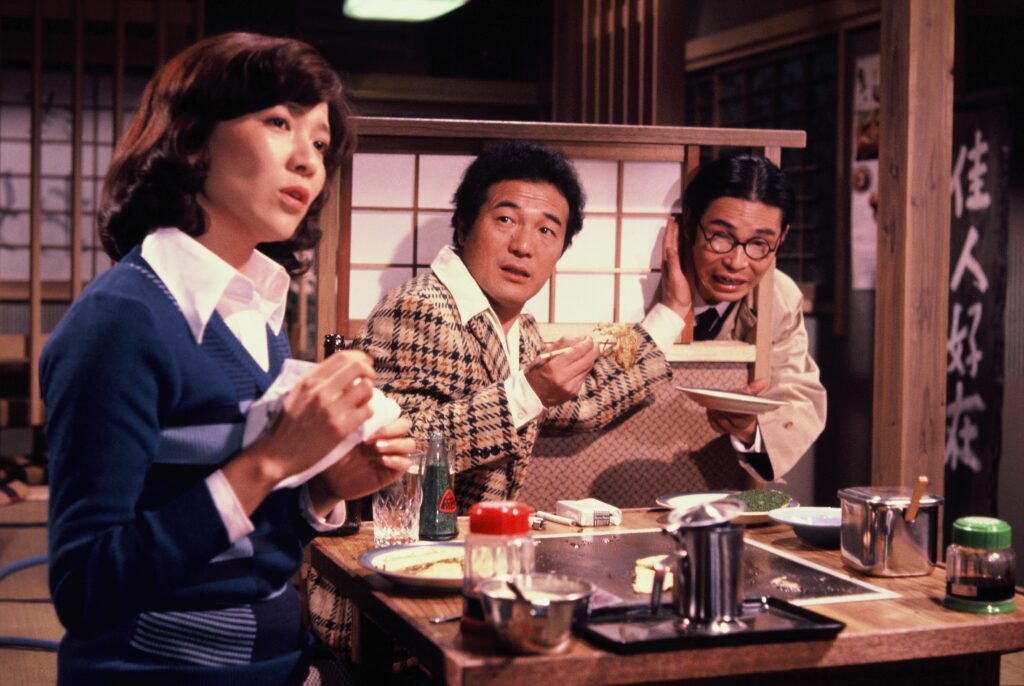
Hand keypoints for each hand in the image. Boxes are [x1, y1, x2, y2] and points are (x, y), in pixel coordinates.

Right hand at [223, 351, 375, 512]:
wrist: (276, 455)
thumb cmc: (285, 426)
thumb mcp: (295, 395)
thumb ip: (315, 382)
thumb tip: (339, 370)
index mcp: (308, 381)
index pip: (342, 357)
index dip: (360, 357)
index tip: (365, 363)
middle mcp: (320, 391)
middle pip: (358, 368)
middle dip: (369, 372)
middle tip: (369, 380)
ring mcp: (331, 410)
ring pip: (366, 388)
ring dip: (369, 394)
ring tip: (361, 402)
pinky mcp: (340, 429)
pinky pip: (367, 411)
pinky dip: (367, 412)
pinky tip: (359, 417)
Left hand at [309, 417, 415, 511]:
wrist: (329, 480)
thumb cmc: (333, 453)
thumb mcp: (340, 434)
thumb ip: (351, 418)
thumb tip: (356, 398)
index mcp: (378, 426)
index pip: (393, 413)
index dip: (384, 415)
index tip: (364, 421)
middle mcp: (388, 438)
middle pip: (405, 426)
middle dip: (391, 429)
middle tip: (370, 438)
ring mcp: (392, 454)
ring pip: (409, 444)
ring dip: (396, 444)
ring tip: (377, 448)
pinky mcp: (392, 472)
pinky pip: (406, 463)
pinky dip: (398, 460)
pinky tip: (383, 460)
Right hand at [525, 337, 598, 405]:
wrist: (532, 395)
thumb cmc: (537, 371)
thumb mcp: (544, 355)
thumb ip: (561, 345)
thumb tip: (580, 339)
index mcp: (553, 366)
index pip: (577, 351)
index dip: (587, 343)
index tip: (589, 338)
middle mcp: (563, 378)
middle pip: (587, 361)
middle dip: (594, 350)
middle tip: (595, 344)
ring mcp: (569, 387)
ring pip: (587, 368)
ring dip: (590, 359)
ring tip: (588, 352)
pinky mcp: (573, 392)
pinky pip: (583, 377)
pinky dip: (584, 369)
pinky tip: (579, 365)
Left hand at [660, 217, 691, 319]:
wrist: (676, 307)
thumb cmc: (676, 294)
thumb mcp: (675, 278)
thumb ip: (673, 263)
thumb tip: (670, 249)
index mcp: (668, 262)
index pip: (668, 243)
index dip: (670, 231)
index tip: (673, 220)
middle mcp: (669, 262)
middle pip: (671, 243)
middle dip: (673, 231)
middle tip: (676, 219)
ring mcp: (674, 266)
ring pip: (674, 247)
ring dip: (676, 237)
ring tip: (679, 227)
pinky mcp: (678, 271)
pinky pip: (679, 255)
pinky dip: (681, 247)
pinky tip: (684, 245)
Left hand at [706, 378, 768, 445]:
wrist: (739, 416)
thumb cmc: (743, 403)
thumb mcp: (749, 395)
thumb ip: (754, 388)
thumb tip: (763, 380)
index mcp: (750, 416)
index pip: (745, 414)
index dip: (738, 409)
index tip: (734, 401)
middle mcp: (741, 425)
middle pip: (732, 420)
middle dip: (726, 411)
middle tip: (719, 402)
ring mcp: (730, 428)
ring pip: (722, 423)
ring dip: (717, 415)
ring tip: (712, 406)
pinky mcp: (720, 429)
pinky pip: (715, 426)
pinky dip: (711, 418)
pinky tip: (709, 410)